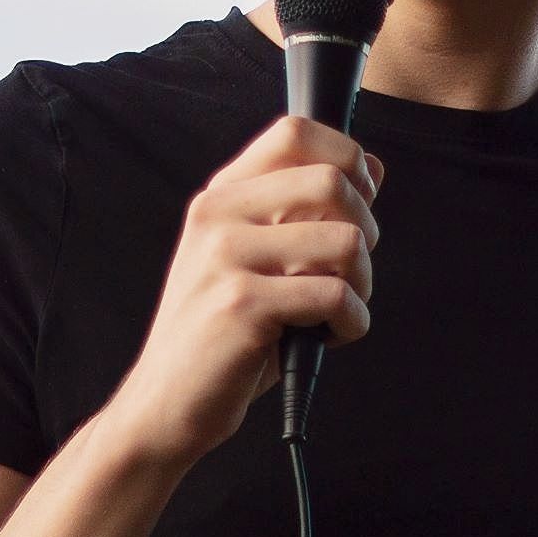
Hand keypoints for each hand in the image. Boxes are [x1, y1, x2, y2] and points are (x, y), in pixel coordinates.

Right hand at [109, 116, 383, 465]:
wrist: (164, 403)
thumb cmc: (222, 335)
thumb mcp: (257, 261)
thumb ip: (304, 213)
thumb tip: (373, 167)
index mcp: (222, 197)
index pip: (295, 132)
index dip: (347, 158)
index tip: (360, 201)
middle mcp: (218, 216)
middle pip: (330, 180)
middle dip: (367, 227)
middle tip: (352, 269)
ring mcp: (226, 258)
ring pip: (345, 241)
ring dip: (362, 284)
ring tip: (338, 311)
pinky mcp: (242, 305)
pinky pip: (335, 296)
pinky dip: (351, 323)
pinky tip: (327, 338)